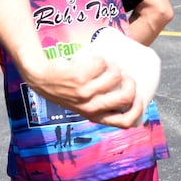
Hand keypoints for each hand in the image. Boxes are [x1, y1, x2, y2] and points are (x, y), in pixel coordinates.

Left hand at [28, 53, 144, 128]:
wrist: (40, 78)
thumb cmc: (66, 89)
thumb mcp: (83, 104)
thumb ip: (100, 104)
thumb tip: (130, 93)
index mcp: (95, 116)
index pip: (126, 122)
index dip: (139, 110)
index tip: (139, 97)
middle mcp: (90, 107)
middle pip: (126, 96)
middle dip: (130, 81)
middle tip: (124, 74)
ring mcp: (84, 93)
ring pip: (115, 75)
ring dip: (114, 65)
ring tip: (106, 64)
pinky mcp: (78, 77)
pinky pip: (101, 62)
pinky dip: (99, 57)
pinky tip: (91, 59)